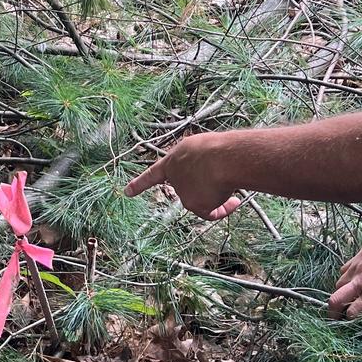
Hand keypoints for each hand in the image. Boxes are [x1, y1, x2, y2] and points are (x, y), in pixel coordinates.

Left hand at [125, 135, 243, 220]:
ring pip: (204, 198)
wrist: (223, 158)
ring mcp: (183, 192)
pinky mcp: (195, 204)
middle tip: (222, 177)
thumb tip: (210, 179)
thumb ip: (199, 162)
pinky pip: (211, 213)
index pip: (153, 174)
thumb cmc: (216, 148)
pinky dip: (223, 210)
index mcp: (173, 160)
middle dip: (206, 185)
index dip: (140, 183)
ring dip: (219, 193)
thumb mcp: (203, 148)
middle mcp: (175, 178)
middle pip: (191, 187)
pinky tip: (234, 202)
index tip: (127, 192)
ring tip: (229, 180)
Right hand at [328, 221, 361, 319]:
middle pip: (335, 300)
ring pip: (337, 285)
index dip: (352, 324)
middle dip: (333, 314)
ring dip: (339, 296)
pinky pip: (343, 272)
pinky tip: (354, 283)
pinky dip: (345, 280)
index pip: (353, 313)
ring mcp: (357, 267)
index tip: (357, 331)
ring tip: (346, 304)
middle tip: (337, 322)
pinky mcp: (357, 256)